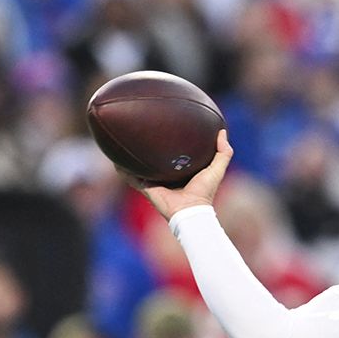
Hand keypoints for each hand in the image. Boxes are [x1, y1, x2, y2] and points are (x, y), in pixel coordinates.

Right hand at [118, 129, 232, 220]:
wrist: (190, 210)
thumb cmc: (205, 191)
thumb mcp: (217, 169)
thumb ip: (224, 152)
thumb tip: (222, 131)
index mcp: (182, 171)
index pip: (175, 154)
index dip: (172, 143)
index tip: (168, 127)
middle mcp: (167, 176)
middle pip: (156, 159)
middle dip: (149, 148)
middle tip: (143, 130)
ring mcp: (155, 182)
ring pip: (140, 167)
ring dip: (132, 157)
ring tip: (123, 141)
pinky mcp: (146, 188)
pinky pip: (131, 177)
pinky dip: (122, 170)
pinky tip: (115, 159)